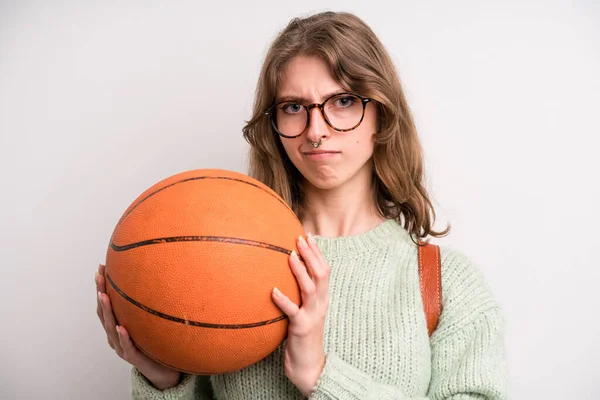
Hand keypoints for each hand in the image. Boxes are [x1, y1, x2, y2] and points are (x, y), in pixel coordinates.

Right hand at [95, 264, 180, 389]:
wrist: (163, 369)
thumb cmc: (154, 343)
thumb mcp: (148, 321)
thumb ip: (146, 305)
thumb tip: (155, 277)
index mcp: (117, 327)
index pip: (106, 305)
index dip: (101, 287)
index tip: (100, 268)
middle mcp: (116, 336)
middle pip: (104, 313)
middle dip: (100, 293)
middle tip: (98, 276)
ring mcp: (122, 347)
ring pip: (111, 328)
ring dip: (107, 311)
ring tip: (104, 295)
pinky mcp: (133, 357)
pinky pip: (127, 346)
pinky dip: (123, 336)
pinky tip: (121, 327)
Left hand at [271, 234, 329, 396]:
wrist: (310, 365)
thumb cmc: (303, 336)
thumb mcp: (305, 312)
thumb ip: (301, 295)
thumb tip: (286, 276)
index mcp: (323, 299)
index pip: (324, 270)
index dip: (317, 253)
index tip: (308, 236)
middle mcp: (321, 304)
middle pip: (321, 274)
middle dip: (311, 255)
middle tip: (300, 239)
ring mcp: (312, 315)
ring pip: (310, 288)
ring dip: (300, 271)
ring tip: (290, 257)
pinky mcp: (301, 328)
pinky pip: (292, 311)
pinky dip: (283, 300)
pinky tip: (273, 291)